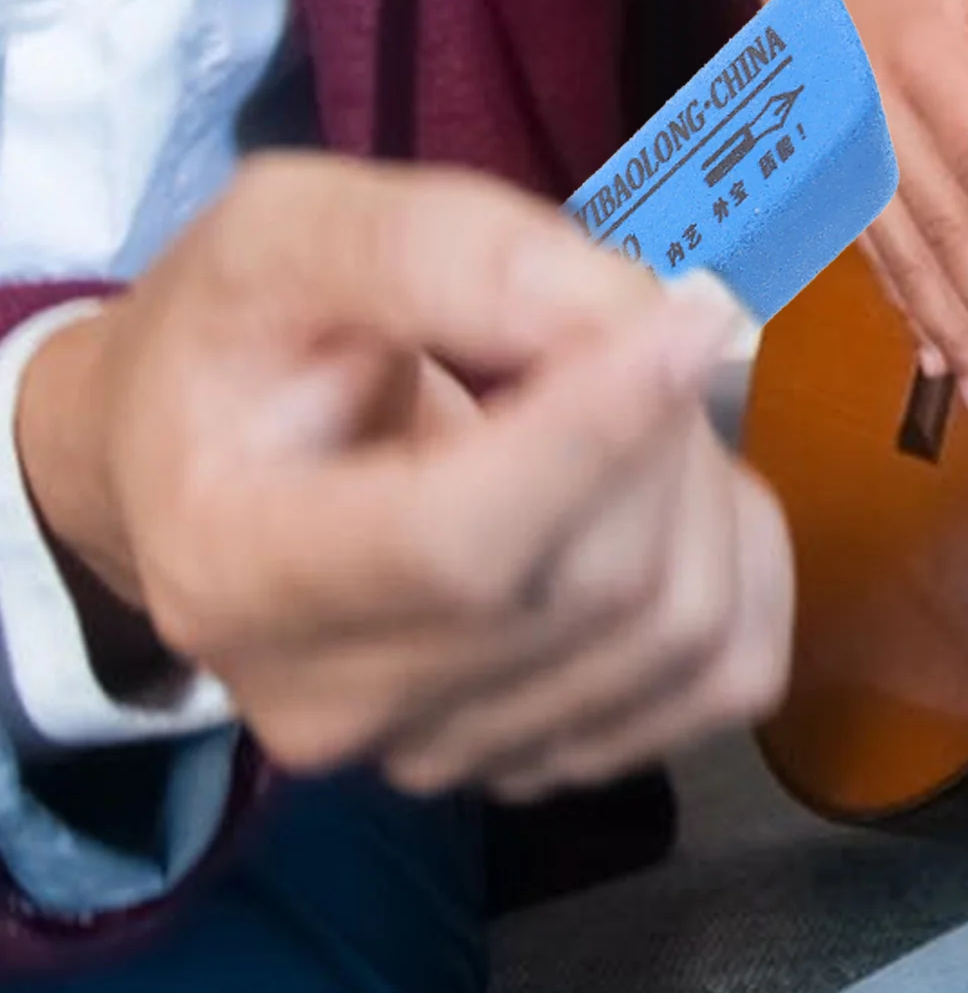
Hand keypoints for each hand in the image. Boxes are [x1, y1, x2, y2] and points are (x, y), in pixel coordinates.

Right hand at [18, 154, 792, 802]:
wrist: (201, 467)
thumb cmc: (236, 339)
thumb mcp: (290, 235)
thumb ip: (437, 254)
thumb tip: (624, 315)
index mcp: (240, 569)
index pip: (459, 544)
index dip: (597, 430)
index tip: (685, 316)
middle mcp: (335, 700)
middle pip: (601, 582)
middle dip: (659, 421)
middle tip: (617, 325)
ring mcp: (445, 751)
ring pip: (683, 629)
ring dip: (700, 479)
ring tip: (621, 397)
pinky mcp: (545, 758)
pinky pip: (729, 671)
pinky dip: (741, 557)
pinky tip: (664, 488)